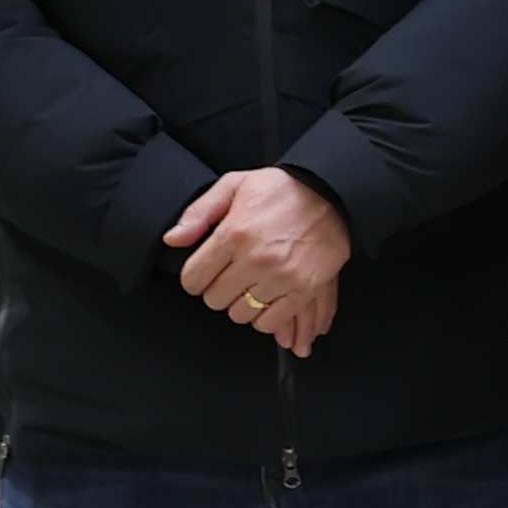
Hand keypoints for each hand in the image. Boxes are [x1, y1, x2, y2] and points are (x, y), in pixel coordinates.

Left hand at [170, 167, 353, 343]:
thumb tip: (174, 239)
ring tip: (249, 287)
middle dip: (216, 290)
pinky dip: (264, 317)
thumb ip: (199, 212)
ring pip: (241, 314)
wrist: (333, 194)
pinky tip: (266, 300)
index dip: (194, 278)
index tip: (202, 274)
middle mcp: (255, 259)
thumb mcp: (235, 185)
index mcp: (234, 233)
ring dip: (241, 304)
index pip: (193, 278)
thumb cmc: (284, 189)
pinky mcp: (304, 289)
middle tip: (229, 278)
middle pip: (215, 299)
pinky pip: (271, 321)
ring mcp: (281, 277)